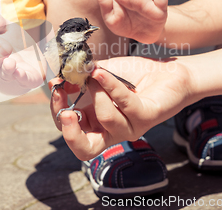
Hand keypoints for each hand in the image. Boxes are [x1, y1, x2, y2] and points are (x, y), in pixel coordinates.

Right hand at [0, 8, 44, 95]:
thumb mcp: (6, 28)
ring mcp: (13, 74)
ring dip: (7, 69)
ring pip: (6, 75)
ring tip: (10, 62)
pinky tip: (20, 73)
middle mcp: (0, 66)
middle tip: (5, 48)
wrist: (33, 60)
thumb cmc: (15, 43)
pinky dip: (21, 77)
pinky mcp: (27, 79)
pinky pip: (23, 81)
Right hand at [50, 56, 195, 160]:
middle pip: (85, 150)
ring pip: (107, 119)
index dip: (58, 114)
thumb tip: (60, 78)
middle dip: (71, 133)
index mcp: (96, 124)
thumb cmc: (132, 76)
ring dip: (96, 93)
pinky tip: (102, 72)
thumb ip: (80, 77)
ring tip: (95, 73)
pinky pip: (125, 104)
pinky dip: (110, 86)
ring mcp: (130, 127)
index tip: (55, 88)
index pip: (71, 133)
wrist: (166, 72)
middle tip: (66, 112)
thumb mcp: (99, 74)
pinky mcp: (147, 117)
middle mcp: (112, 131)